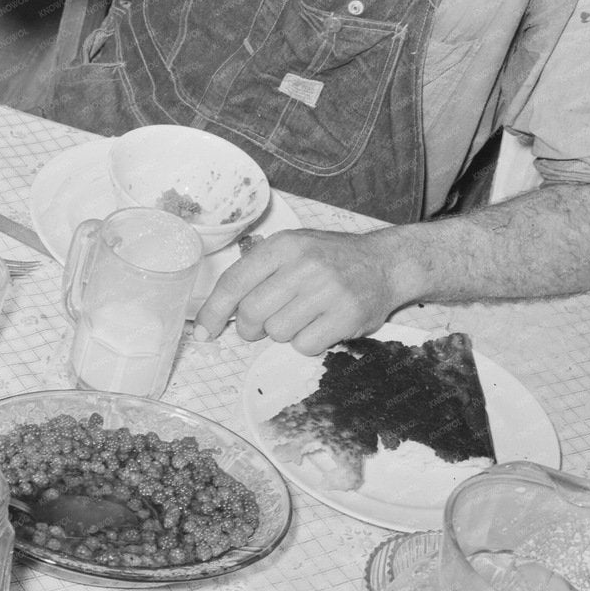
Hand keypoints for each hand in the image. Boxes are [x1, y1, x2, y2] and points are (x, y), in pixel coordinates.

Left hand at [195, 229, 399, 354]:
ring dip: (282, 333)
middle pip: (251, 313)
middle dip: (249, 327)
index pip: (235, 282)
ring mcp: (328, 291)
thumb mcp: (293, 248)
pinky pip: (305, 345)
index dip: (214, 310)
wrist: (385, 264)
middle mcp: (304, 265)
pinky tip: (319, 325)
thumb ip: (258, 271)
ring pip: (277, 332)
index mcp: (284, 246)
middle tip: (261, 325)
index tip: (204, 330)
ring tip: (301, 316)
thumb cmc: (330, 259)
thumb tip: (218, 308)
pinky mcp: (347, 316)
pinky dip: (306, 343)